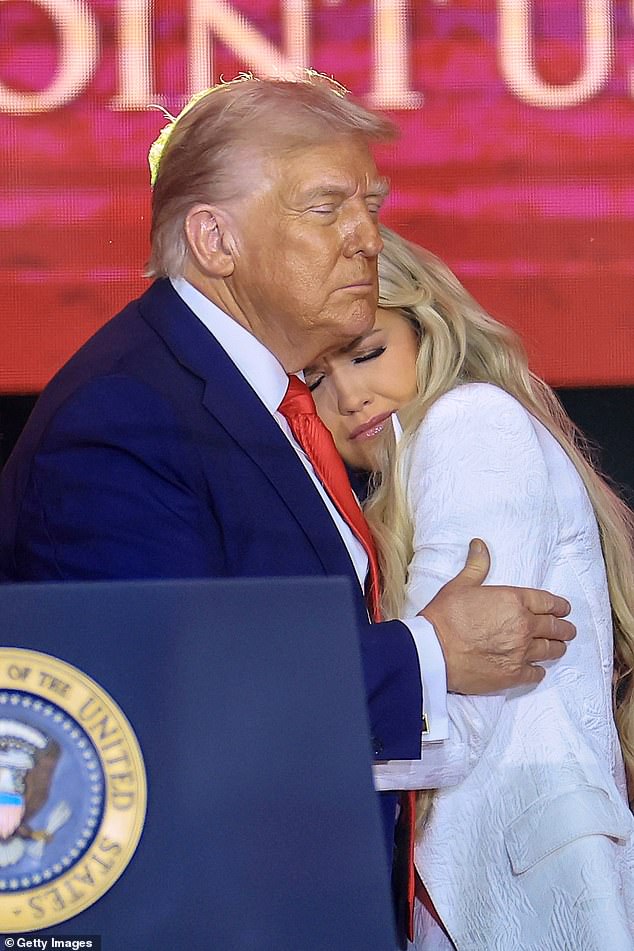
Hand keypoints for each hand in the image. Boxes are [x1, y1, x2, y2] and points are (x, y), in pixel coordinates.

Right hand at [419, 539, 575, 693]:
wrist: (434, 651)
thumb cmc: (446, 616)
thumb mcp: (461, 585)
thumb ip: (477, 566)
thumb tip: (480, 544)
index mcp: (514, 601)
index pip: (547, 602)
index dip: (559, 606)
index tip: (565, 609)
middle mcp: (523, 626)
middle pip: (554, 627)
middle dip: (564, 628)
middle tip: (569, 630)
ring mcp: (521, 652)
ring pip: (550, 650)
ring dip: (556, 648)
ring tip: (559, 648)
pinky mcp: (513, 675)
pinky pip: (536, 673)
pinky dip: (539, 671)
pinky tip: (538, 670)